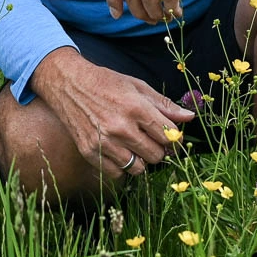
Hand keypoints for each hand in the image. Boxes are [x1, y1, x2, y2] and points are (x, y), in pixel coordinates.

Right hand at [36, 50, 193, 178]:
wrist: (68, 84)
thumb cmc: (105, 82)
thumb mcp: (137, 86)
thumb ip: (163, 104)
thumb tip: (189, 117)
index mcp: (136, 108)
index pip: (169, 135)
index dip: (174, 138)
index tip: (171, 136)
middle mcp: (121, 127)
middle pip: (156, 155)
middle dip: (159, 150)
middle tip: (152, 141)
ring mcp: (104, 142)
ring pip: (139, 168)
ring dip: (142, 160)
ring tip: (136, 146)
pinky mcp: (90, 152)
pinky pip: (117, 173)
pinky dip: (122, 167)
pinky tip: (120, 152)